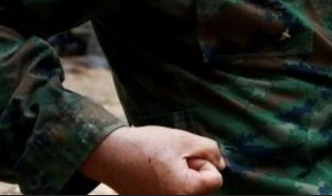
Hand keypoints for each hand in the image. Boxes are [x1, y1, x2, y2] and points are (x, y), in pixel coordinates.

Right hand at [80, 125, 224, 194]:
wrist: (110, 153)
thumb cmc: (147, 145)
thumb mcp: (185, 140)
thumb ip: (210, 151)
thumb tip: (221, 165)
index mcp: (185, 193)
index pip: (215, 179)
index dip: (203, 162)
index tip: (182, 156)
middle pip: (202, 186)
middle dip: (193, 169)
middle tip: (170, 159)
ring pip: (188, 188)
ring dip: (182, 174)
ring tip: (162, 164)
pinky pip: (173, 191)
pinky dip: (169, 180)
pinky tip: (154, 172)